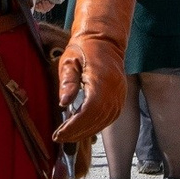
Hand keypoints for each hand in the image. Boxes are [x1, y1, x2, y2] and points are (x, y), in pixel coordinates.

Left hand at [52, 0, 139, 142]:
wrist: (105, 41)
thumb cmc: (84, 49)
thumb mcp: (68, 61)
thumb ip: (67, 82)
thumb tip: (63, 103)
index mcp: (101, 80)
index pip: (89, 111)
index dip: (74, 126)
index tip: (59, 133)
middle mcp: (114, 90)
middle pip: (97, 120)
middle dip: (77, 133)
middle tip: (59, 138)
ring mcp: (120, 95)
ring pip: (104, 122)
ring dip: (85, 132)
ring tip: (68, 136)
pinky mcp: (121, 98)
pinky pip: (109, 118)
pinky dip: (95, 126)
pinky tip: (82, 129)